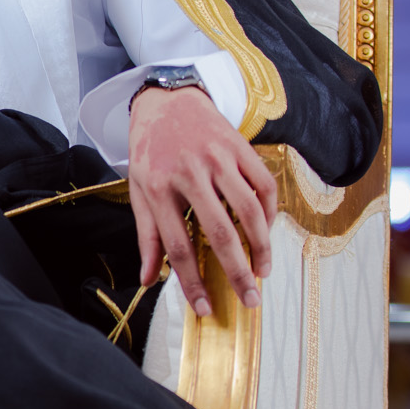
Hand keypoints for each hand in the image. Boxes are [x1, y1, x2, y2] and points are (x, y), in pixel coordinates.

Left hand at [127, 85, 276, 316]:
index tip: (204, 308)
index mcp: (159, 188)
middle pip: (219, 233)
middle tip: (250, 300)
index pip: (178, 246)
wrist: (167, 100)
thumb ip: (147, 237)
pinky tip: (267, 233)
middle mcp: (190, 173)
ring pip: (249, 210)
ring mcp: (218, 158)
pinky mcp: (240, 147)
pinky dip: (270, 213)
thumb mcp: (139, 191)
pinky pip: (263, 185)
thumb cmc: (150, 151)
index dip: (192, 282)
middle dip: (237, 272)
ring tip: (263, 271)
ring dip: (261, 247)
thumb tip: (150, 279)